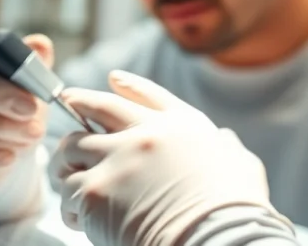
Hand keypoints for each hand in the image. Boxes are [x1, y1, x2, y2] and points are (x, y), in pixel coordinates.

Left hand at [50, 70, 282, 245]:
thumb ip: (228, 148)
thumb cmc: (235, 209)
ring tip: (66, 176)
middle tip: (68, 103)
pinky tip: (78, 218)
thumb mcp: (242, 165)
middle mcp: (146, 133)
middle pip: (99, 109)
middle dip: (79, 104)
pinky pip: (67, 193)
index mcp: (182, 126)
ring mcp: (117, 158)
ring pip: (72, 147)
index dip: (128, 85)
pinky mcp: (96, 190)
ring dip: (67, 162)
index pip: (149, 95)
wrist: (218, 236)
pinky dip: (69, 206)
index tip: (113, 78)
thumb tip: (225, 142)